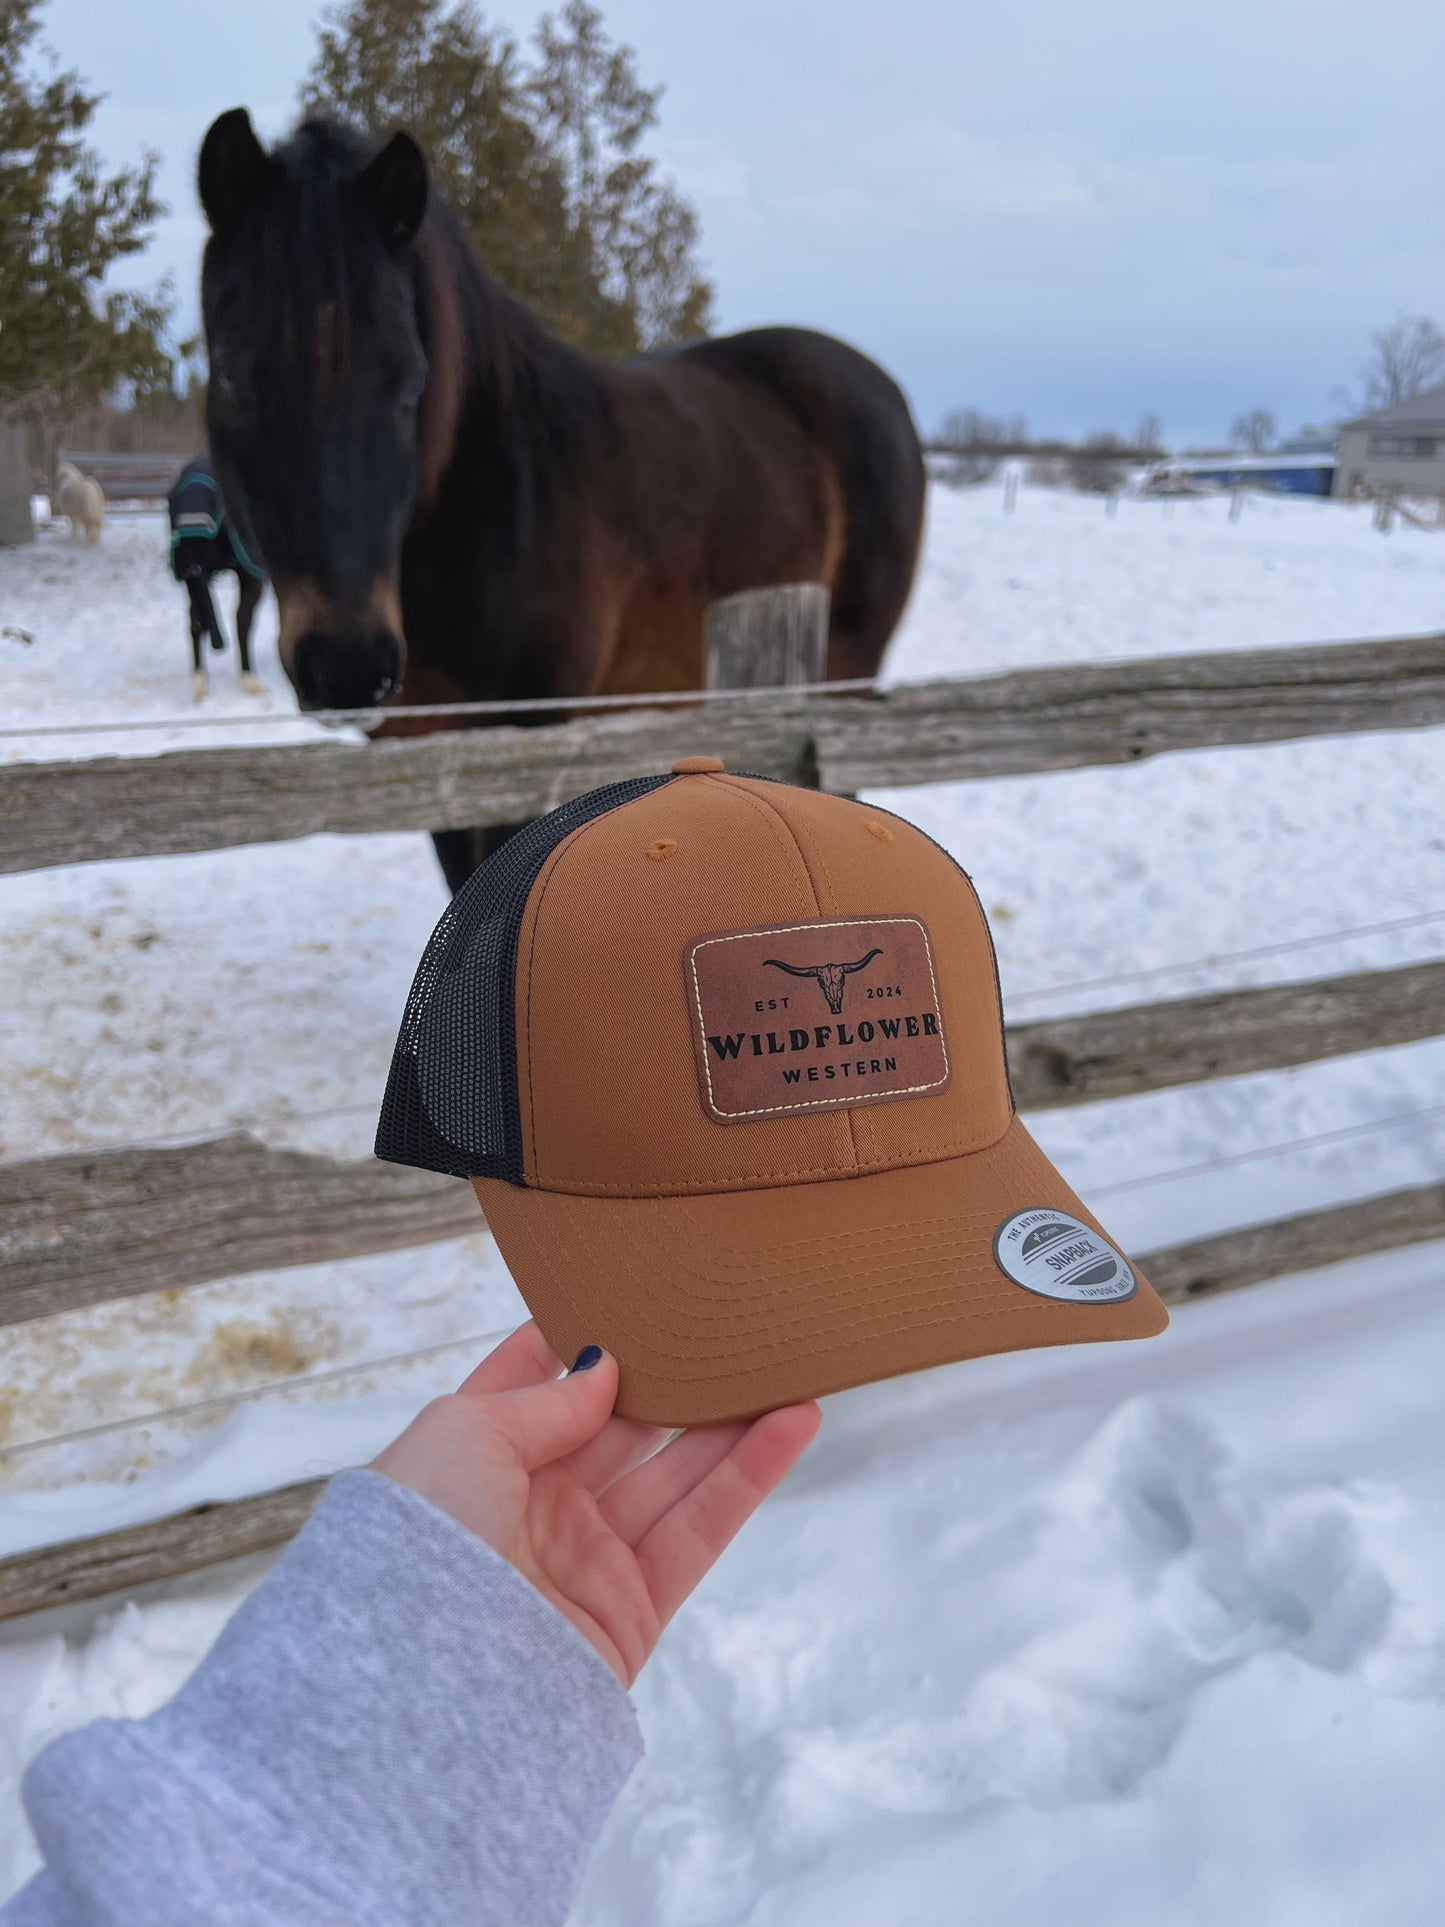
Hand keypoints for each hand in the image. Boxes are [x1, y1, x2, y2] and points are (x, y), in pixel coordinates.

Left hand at [370, 1322, 819, 1685]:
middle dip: (669, 1377)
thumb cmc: (417, 1545)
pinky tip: (790, 1423)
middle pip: (618, 1427)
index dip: (574, 1341)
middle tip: (726, 1322)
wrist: (426, 1685)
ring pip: (673, 1472)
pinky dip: (749, 1476)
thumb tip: (601, 1368)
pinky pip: (701, 1530)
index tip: (628, 1290)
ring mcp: (583, 1558)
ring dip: (730, 1418)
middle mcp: (530, 1507)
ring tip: (782, 1361)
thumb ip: (545, 1399)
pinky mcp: (631, 1610)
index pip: (528, 1386)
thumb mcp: (462, 1433)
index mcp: (473, 1461)